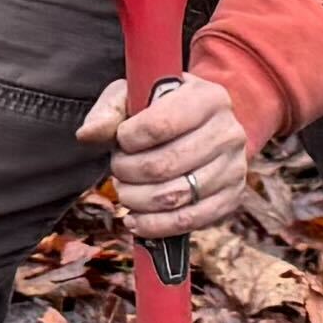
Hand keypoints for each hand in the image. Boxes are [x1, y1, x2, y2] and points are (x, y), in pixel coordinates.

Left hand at [76, 67, 250, 240]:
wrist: (201, 128)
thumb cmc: (160, 109)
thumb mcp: (134, 97)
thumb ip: (108, 112)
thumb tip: (88, 135)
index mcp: (208, 98)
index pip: (160, 125)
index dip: (128, 139)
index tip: (120, 141)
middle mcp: (230, 132)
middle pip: (165, 165)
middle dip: (128, 172)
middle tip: (118, 169)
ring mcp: (235, 168)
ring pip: (174, 196)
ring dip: (137, 199)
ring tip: (125, 191)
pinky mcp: (232, 198)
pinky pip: (189, 221)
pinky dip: (154, 226)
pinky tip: (135, 219)